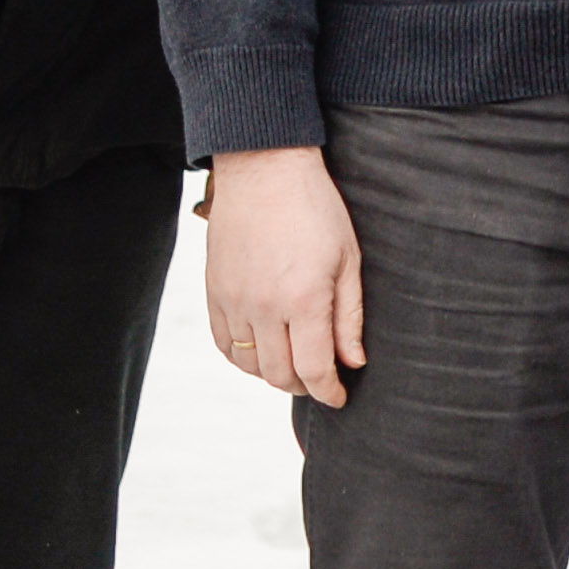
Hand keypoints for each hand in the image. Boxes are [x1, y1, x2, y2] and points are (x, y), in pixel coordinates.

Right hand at [203, 146, 364, 406]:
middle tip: (322, 379)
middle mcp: (264, 307)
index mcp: (303, 299)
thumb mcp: (348, 259)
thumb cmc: (316, 209)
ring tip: (296, 365)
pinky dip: (243, 358)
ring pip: (249, 365)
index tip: (341, 398)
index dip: (329, 392)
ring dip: (274, 375)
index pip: (314, 369)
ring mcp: (233, 301)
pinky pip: (224, 345)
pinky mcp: (214, 293)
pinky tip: (263, 352)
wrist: (263, 170)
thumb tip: (354, 361)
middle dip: (305, 386)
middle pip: (280, 375)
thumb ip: (350, 316)